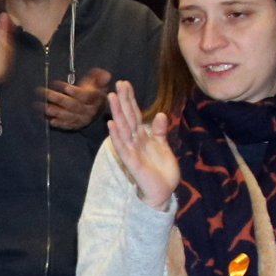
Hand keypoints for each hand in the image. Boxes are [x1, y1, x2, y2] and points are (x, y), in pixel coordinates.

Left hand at [42, 67, 113, 131]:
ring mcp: (82, 119)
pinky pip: (67, 125)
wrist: (98, 110)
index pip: (85, 96)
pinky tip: (50, 120)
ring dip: (55, 112)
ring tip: (44, 106)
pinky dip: (59, 124)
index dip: (75, 92)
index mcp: (95, 99)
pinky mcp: (76, 125)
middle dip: (58, 99)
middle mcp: (89, 110)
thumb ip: (101, 78)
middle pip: (73, 105)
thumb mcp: (100, 83)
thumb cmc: (94, 92)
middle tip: (46, 92)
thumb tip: (104, 75)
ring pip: (68, 116)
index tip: (65, 87)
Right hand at [106, 79, 180, 207]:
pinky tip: (112, 125)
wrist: (163, 192)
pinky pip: (123, 147)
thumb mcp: (163, 146)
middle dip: (123, 101)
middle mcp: (134, 141)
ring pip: (123, 128)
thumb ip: (160, 131)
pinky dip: (117, 136)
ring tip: (111, 98)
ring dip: (117, 113)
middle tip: (118, 83)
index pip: (135, 114)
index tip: (126, 83)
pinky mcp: (132, 162)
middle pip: (127, 117)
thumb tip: (160, 114)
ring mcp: (131, 151)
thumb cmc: (162, 171)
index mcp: (142, 137)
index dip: (130, 99)